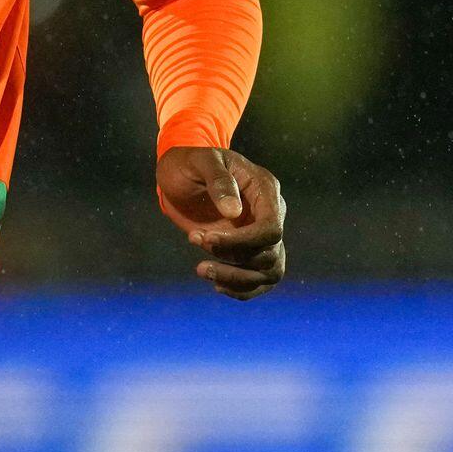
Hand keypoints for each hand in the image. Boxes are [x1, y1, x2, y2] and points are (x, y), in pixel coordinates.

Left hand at [156, 145, 286, 299]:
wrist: (181, 174)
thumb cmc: (190, 163)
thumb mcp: (200, 161)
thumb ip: (218, 181)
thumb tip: (234, 212)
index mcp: (265, 188)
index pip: (271, 228)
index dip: (242, 241)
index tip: (206, 239)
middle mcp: (271, 213)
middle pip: (269, 253)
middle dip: (230, 255)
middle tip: (194, 239)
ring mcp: (262, 234)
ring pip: (269, 271)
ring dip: (235, 278)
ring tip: (200, 269)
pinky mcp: (250, 250)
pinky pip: (260, 280)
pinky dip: (242, 290)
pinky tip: (216, 285)